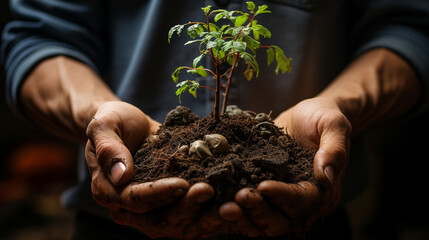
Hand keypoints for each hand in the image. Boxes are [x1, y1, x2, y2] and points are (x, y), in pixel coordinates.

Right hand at [85, 101, 221, 238]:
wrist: (128, 125)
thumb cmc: (114, 122)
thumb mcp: (104, 125)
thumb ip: (108, 148)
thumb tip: (120, 175)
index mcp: (109, 191)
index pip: (135, 200)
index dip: (158, 194)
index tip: (182, 183)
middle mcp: (128, 208)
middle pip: (159, 219)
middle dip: (186, 207)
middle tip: (209, 190)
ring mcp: (151, 209)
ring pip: (178, 224)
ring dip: (203, 216)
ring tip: (226, 202)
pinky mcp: (170, 204)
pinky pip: (191, 216)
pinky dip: (210, 213)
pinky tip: (230, 201)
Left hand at [223, 97, 350, 235]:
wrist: (307, 116)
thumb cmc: (323, 118)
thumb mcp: (333, 124)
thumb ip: (334, 148)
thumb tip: (326, 176)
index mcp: (322, 191)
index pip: (302, 201)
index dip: (283, 196)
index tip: (262, 185)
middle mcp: (302, 202)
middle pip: (281, 220)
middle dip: (258, 212)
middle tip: (236, 200)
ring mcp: (280, 200)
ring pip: (262, 221)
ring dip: (243, 217)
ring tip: (222, 206)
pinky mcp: (263, 193)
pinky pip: (249, 209)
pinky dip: (235, 209)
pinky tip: (216, 200)